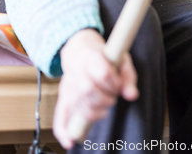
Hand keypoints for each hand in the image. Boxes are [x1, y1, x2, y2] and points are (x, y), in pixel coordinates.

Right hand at [52, 28, 138, 148]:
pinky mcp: (64, 97)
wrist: (81, 51)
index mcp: (91, 55)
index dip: (114, 83)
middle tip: (113, 96)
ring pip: (77, 104)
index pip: (102, 72)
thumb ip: (127, 77)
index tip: (119, 85)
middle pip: (87, 89)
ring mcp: (67, 84)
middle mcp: (76, 69)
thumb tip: (132, 96)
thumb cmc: (104, 57)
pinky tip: (70, 141)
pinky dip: (63, 129)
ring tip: (104, 106)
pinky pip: (59, 115)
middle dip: (105, 99)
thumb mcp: (120, 59)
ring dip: (94, 111)